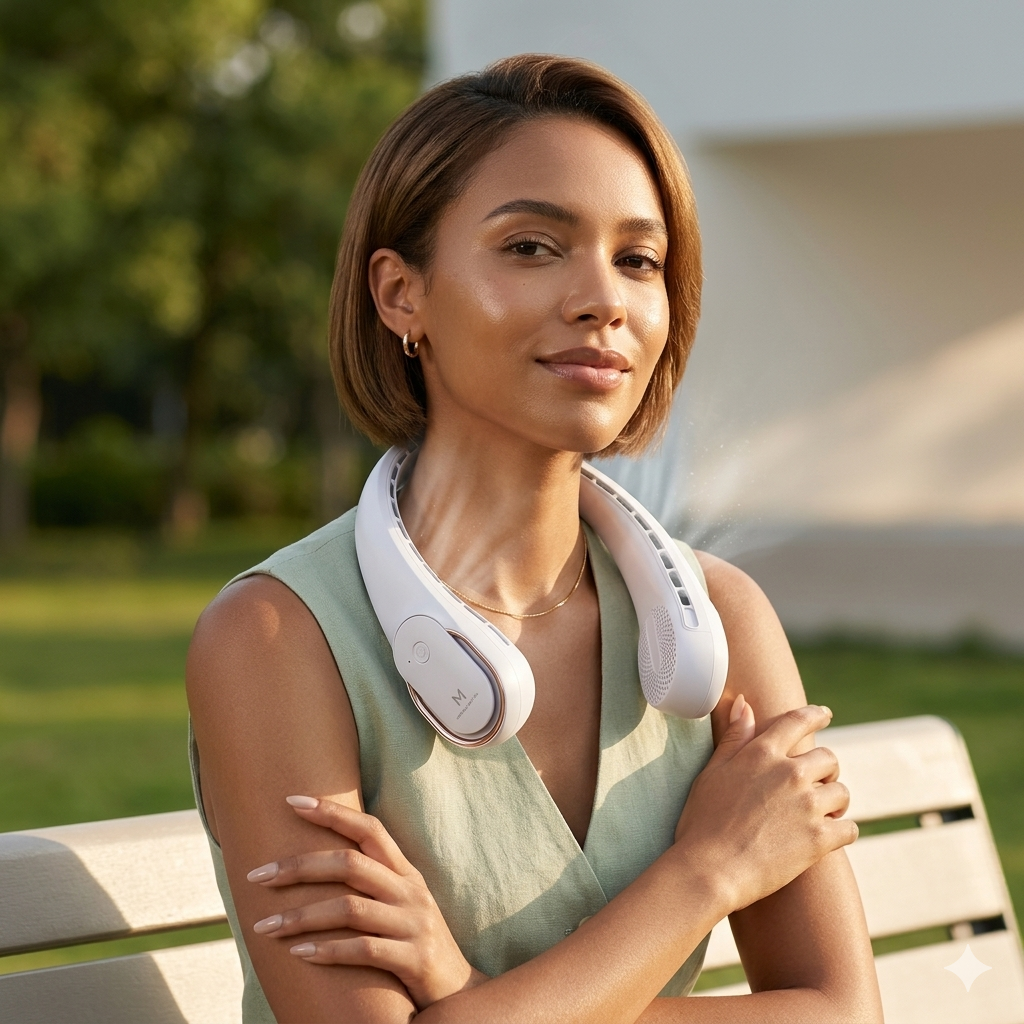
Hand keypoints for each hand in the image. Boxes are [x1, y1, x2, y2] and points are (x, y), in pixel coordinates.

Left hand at [246, 797, 486, 1009]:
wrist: (459, 993)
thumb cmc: (416, 945)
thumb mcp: (400, 905)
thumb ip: (371, 883)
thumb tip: (314, 864)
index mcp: (406, 873)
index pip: (369, 829)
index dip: (332, 812)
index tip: (292, 800)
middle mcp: (411, 891)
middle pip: (350, 865)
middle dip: (299, 867)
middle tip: (257, 875)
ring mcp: (414, 924)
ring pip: (350, 908)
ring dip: (301, 916)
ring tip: (264, 927)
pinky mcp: (414, 960)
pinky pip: (364, 950)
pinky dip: (328, 951)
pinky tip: (298, 954)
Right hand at [674, 696, 855, 912]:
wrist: (710, 869)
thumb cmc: (703, 820)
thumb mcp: (712, 771)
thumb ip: (735, 737)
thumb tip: (744, 703)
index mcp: (763, 753)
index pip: (798, 722)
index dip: (815, 715)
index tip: (825, 714)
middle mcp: (790, 773)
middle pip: (828, 759)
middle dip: (825, 769)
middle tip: (817, 782)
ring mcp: (808, 806)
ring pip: (841, 792)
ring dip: (835, 801)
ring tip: (823, 813)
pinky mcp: (820, 839)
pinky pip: (849, 828)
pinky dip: (843, 831)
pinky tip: (831, 836)